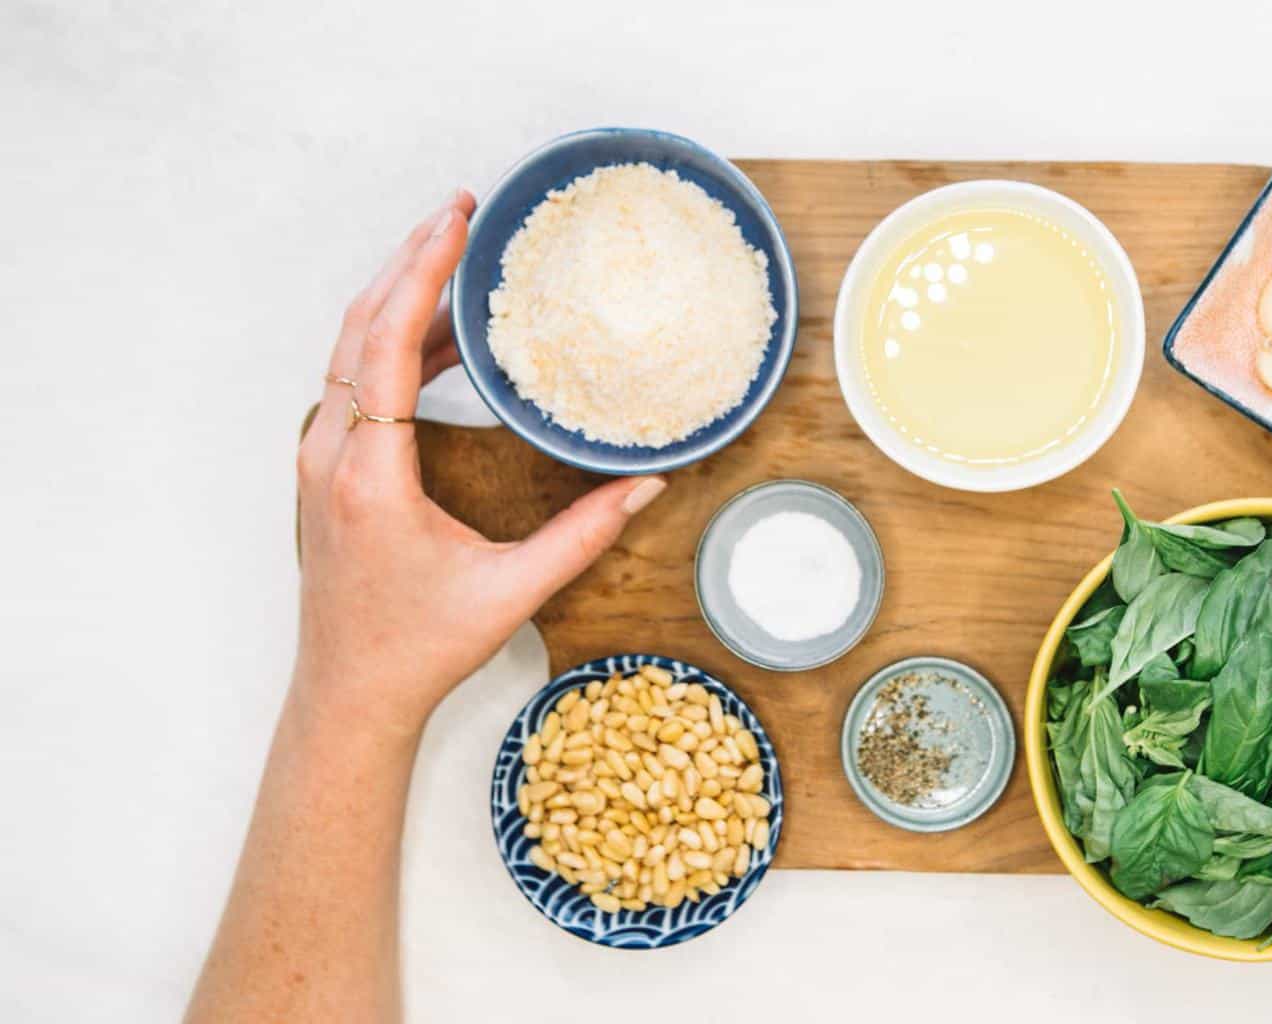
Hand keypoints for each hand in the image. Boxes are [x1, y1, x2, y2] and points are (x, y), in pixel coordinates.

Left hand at [293, 191, 665, 737]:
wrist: (349, 695)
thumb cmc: (418, 650)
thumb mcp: (512, 592)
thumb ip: (584, 535)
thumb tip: (648, 486)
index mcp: (371, 476)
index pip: (385, 346)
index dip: (423, 276)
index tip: (458, 223)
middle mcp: (332, 455)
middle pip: (359, 326)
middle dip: (412, 259)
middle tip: (465, 210)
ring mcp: (322, 459)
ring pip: (350, 348)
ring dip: (400, 293)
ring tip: (456, 251)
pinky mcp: (330, 468)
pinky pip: (355, 380)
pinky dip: (393, 338)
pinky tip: (442, 331)